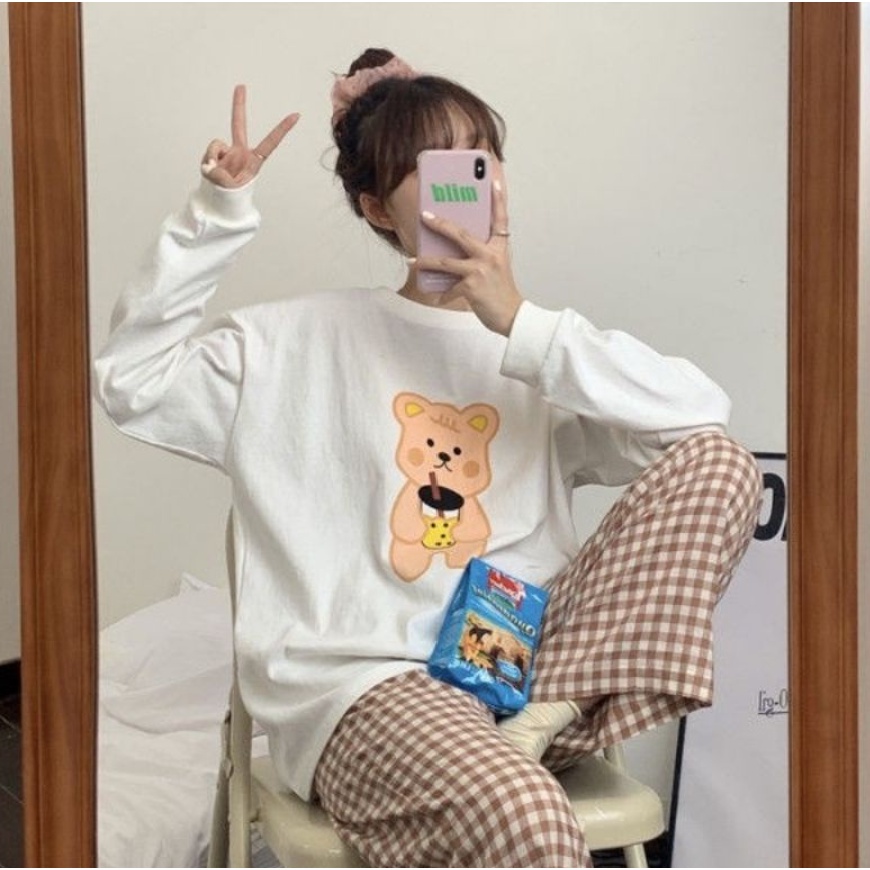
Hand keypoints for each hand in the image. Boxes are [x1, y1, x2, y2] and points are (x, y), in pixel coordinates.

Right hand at [200, 85, 299, 188]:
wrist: (220, 197)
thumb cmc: (231, 194)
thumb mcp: (229, 189)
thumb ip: (221, 177)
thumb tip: (211, 164)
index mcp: (253, 161)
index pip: (270, 143)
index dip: (283, 129)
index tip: (296, 115)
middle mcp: (240, 152)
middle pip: (239, 124)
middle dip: (238, 104)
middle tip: (241, 85)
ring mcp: (227, 151)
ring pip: (216, 145)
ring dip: (212, 159)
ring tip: (216, 173)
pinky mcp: (215, 153)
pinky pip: (209, 151)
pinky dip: (207, 162)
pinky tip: (211, 169)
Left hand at [414, 178, 523, 336]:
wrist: (511, 316)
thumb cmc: (502, 292)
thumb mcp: (497, 267)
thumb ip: (482, 254)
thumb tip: (455, 249)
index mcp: (499, 247)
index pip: (500, 218)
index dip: (497, 199)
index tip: (492, 181)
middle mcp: (490, 255)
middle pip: (460, 234)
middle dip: (439, 224)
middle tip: (424, 215)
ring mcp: (480, 270)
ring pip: (446, 261)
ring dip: (426, 261)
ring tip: (411, 260)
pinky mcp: (471, 287)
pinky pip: (450, 288)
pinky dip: (443, 294)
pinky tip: (438, 297)